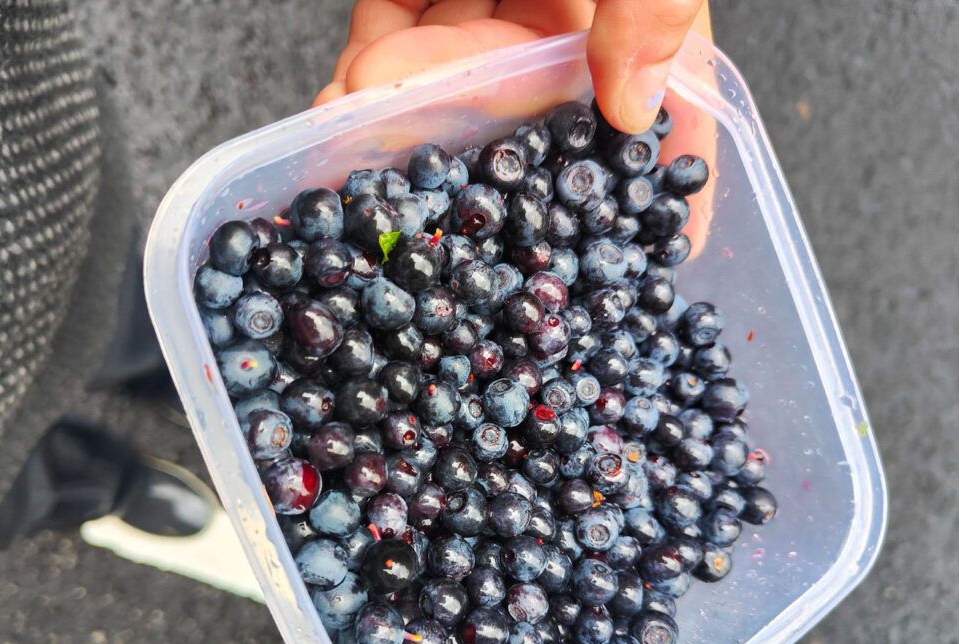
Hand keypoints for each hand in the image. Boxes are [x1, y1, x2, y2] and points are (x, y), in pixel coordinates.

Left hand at [315, 0, 714, 249]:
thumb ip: (650, 1)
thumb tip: (635, 107)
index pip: (664, 98)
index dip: (665, 179)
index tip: (659, 254)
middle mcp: (561, 4)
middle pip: (542, 110)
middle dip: (502, 175)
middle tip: (469, 228)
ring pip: (456, 88)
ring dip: (416, 137)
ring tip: (379, 176)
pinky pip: (390, 46)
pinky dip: (365, 87)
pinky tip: (341, 123)